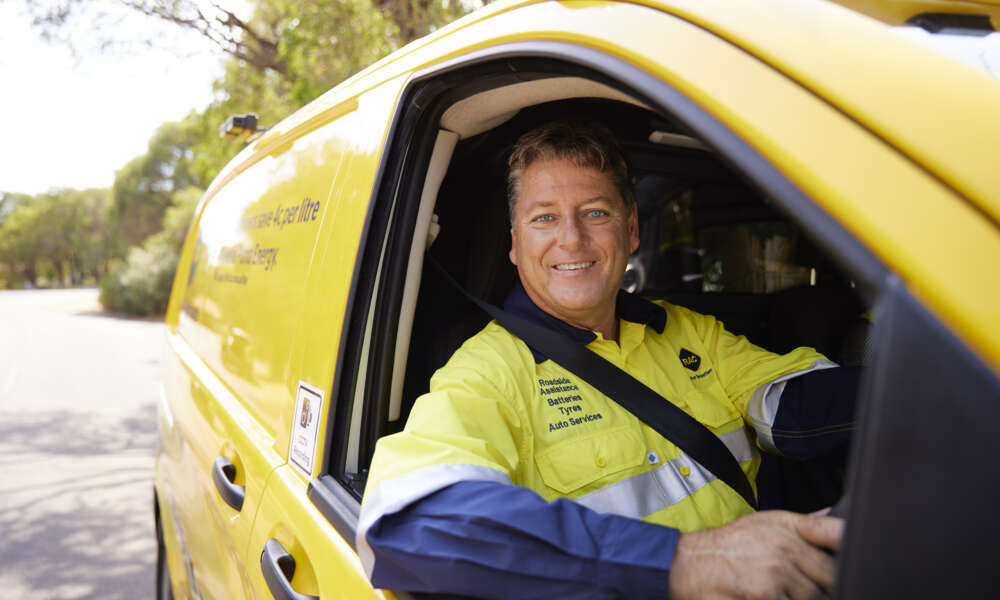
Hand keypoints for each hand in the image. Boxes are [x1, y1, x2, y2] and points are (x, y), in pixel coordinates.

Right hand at [667, 509, 843, 599]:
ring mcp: (776, 569)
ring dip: (805, 598)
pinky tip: (772, 595)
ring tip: (783, 590)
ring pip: (816, 595)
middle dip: (827, 585)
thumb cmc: (725, 547)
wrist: (687, 563)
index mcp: (787, 525)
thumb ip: (800, 525)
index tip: (858, 553)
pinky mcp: (766, 593)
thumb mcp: (762, 524)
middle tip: (805, 585)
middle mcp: (784, 543)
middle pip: (833, 573)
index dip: (850, 544)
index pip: (835, 530)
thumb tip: (831, 516)